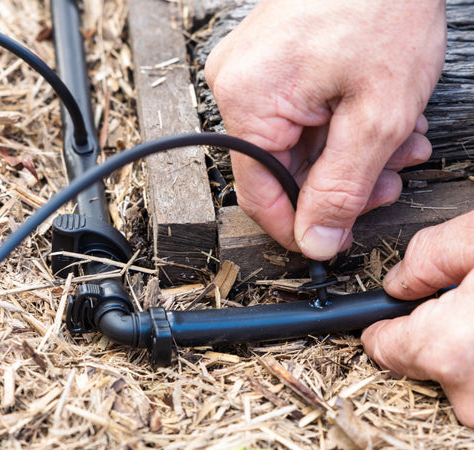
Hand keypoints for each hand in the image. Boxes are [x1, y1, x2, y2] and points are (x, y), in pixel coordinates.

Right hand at [205, 0, 445, 258]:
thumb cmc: (385, 3)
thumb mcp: (376, 114)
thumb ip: (342, 189)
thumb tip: (316, 241)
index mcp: (248, 102)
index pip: (260, 196)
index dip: (298, 225)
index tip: (331, 239)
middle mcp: (237, 87)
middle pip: (281, 172)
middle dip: (339, 185)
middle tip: (387, 184)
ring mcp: (252, 74)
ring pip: (296, 148)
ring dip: (349, 157)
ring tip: (398, 145)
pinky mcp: (271, 66)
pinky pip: (299, 119)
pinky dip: (341, 129)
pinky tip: (378, 121)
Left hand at [362, 212, 473, 426]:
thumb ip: (430, 256)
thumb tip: (401, 280)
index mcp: (451, 349)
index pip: (381, 347)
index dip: (383, 324)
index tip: (387, 316)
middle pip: (421, 369)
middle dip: (432, 339)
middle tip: (462, 308)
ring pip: (460, 384)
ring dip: (465, 356)